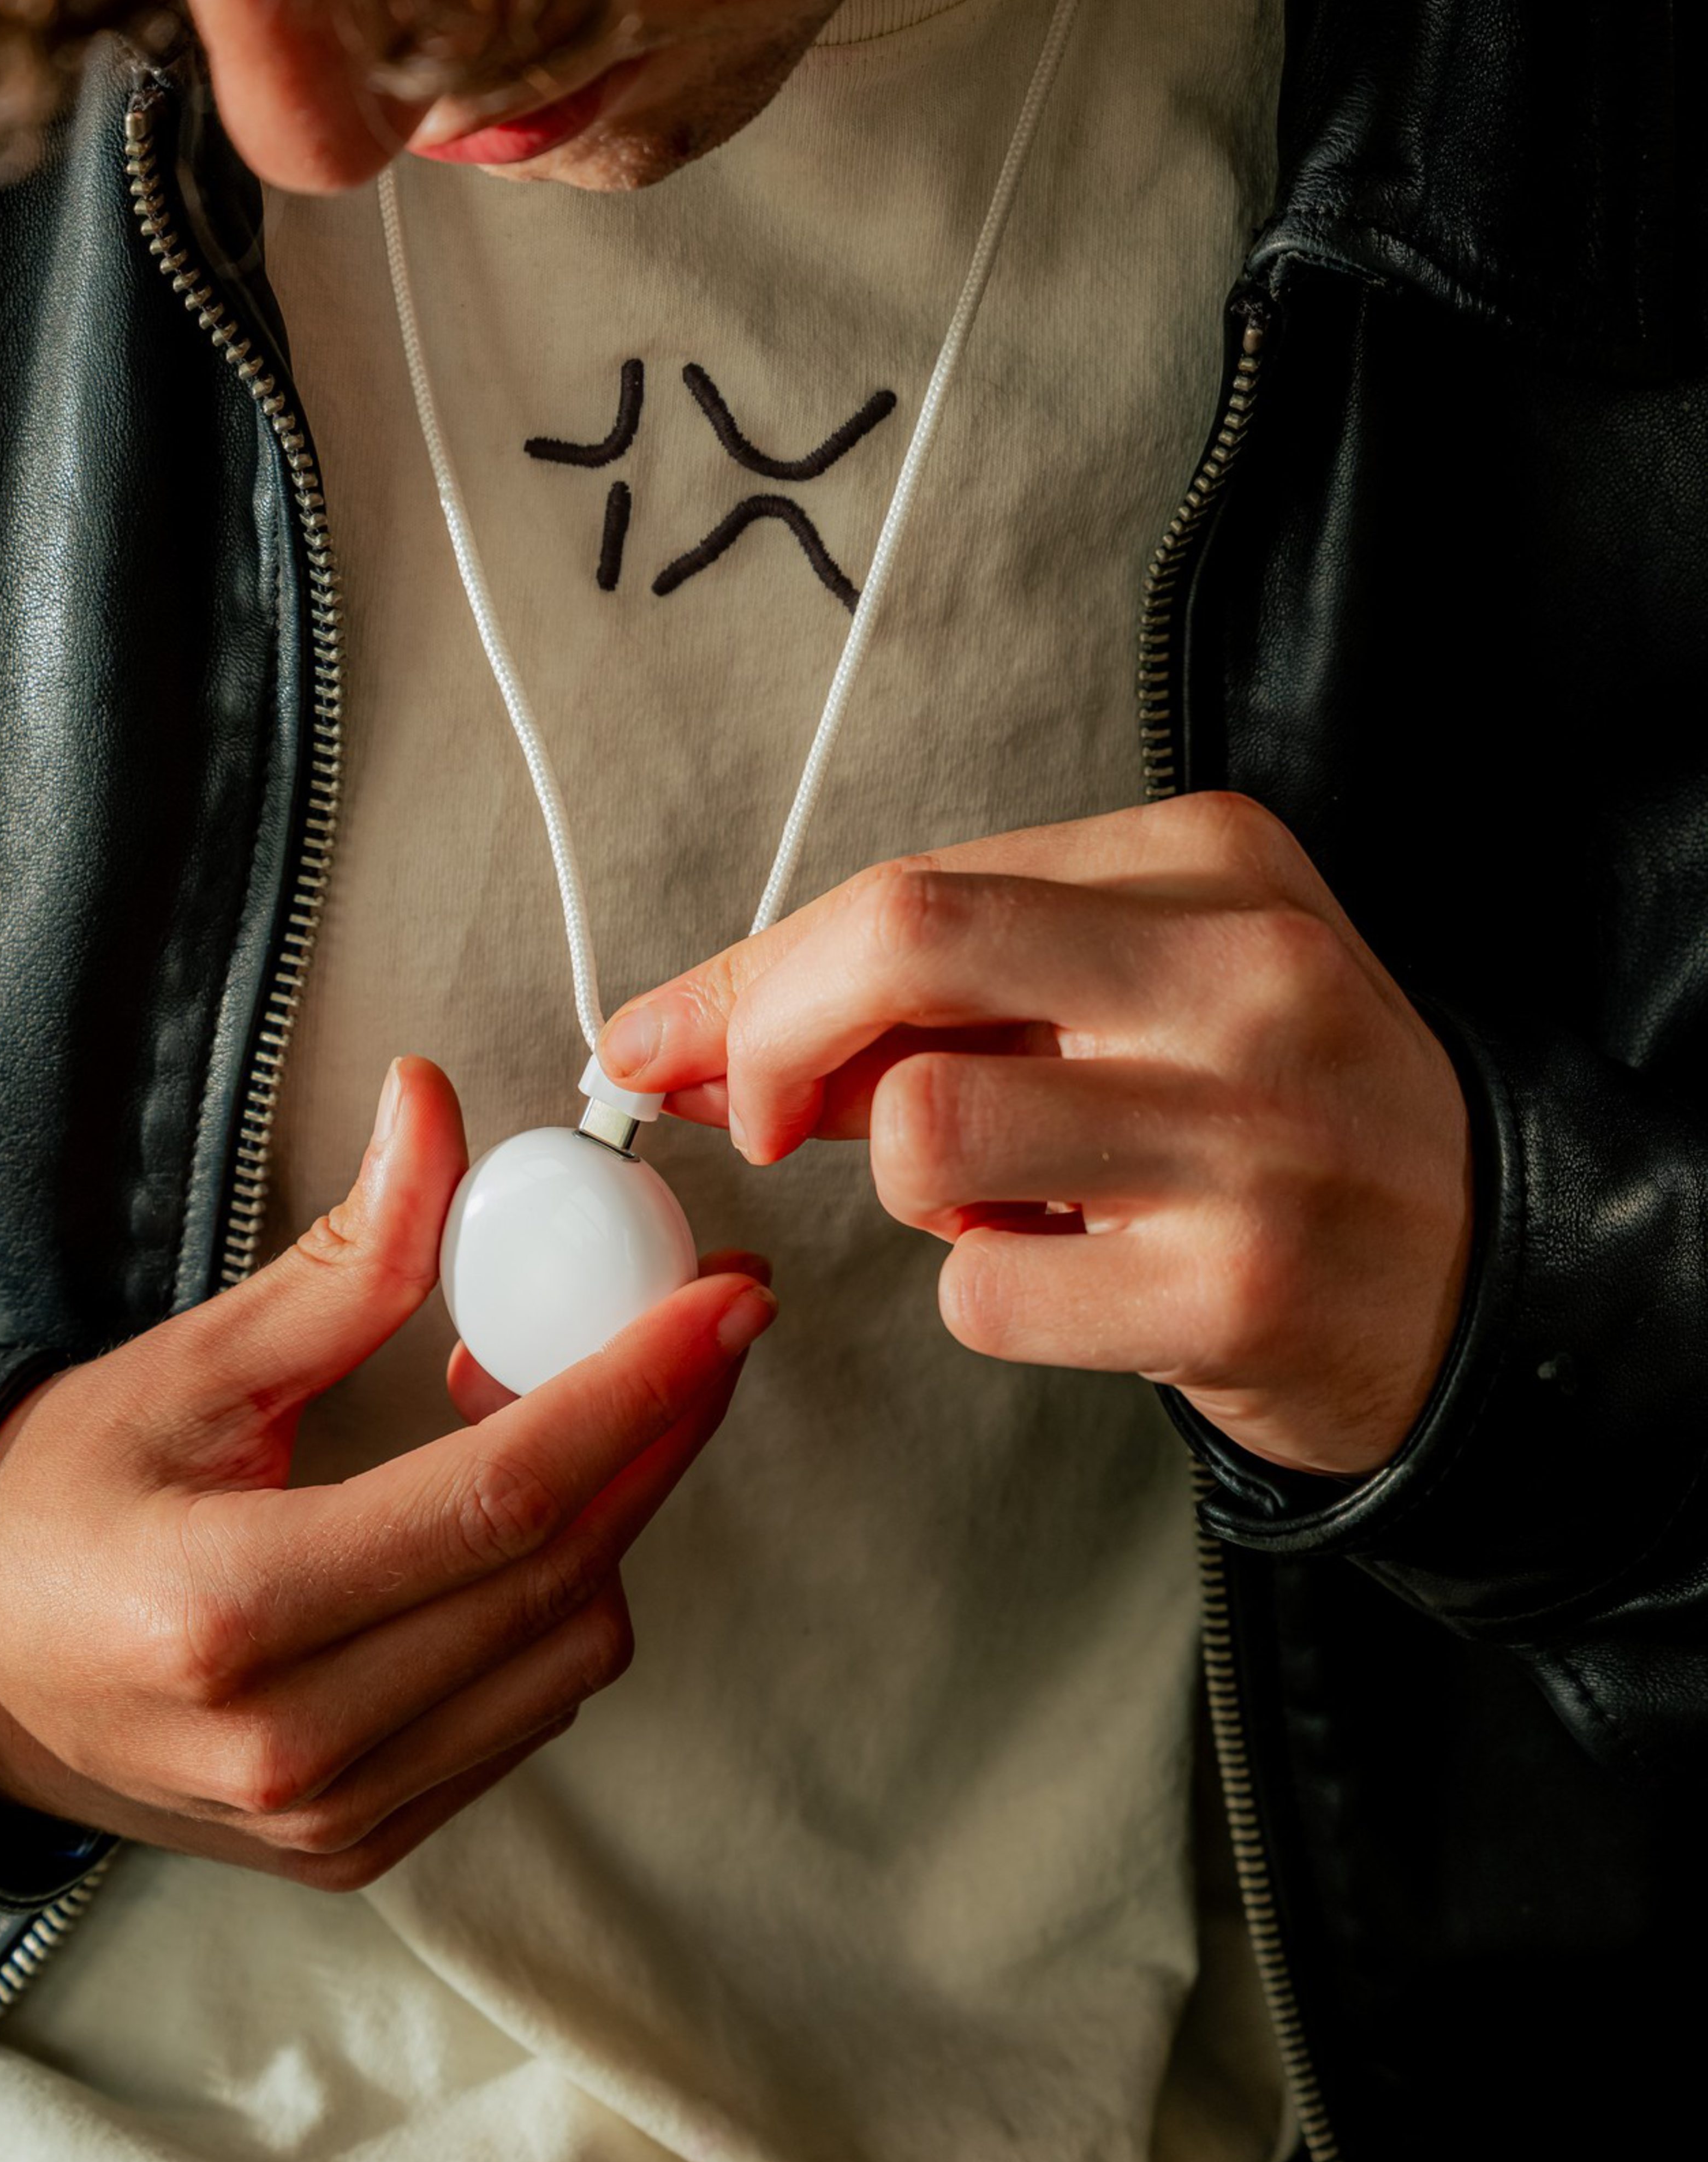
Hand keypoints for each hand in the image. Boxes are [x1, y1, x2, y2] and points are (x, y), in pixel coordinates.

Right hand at [0, 1057, 774, 1887]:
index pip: (500, 1497)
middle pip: (557, 1574)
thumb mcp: (188, 1368)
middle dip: (660, 1434)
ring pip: (567, 1656)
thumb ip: (345, 1258)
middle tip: (699, 1325)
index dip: (637, 1390)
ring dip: (608, 1521)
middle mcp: (290, 1745)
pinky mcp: (357, 1847)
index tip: (724, 1301)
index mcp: (228, 1612)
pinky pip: (525, 1716)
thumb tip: (436, 1111)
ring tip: (559, 1411)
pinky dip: (554, 1604)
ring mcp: (330, 1818)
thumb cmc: (47, 1504)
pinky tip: (510, 1517)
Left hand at [599, 793, 1469, 1477]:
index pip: (913, 883)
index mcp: (1211, 863)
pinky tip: (1082, 1279)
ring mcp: (1246, 1134)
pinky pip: (983, 1292)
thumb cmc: (1276, 1123)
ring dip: (909, 1192)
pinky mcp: (1233, 1289)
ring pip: (921, 1132)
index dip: (754, 970)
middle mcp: (1240, 977)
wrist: (1495, 1277)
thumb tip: (694, 1032)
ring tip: (1006, 1200)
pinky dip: (989, 1297)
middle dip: (767, 1035)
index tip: (666, 1034)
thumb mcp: (1135, 996)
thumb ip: (936, 995)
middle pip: (904, 942)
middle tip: (752, 1116)